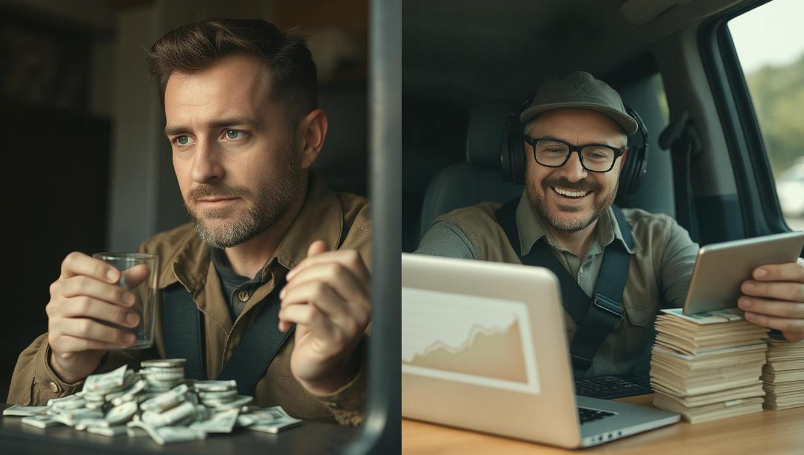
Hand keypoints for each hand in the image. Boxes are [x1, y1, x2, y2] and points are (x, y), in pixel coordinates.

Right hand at [46, 252, 149, 382]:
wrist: (79, 349)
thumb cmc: (95, 315)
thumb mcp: (109, 295)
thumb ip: (125, 281)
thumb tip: (144, 269)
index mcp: (67, 278)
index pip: (73, 262)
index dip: (95, 267)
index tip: (118, 277)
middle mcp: (56, 296)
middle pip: (82, 287)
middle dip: (112, 295)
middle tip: (133, 303)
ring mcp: (54, 319)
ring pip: (84, 318)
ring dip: (113, 323)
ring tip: (133, 324)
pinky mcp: (57, 341)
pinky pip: (84, 340)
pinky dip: (107, 341)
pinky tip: (123, 341)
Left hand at [278, 241, 370, 394]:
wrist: (319, 368)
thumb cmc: (320, 328)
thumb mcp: (321, 294)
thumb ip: (321, 268)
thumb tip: (318, 244)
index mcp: (367, 290)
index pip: (349, 258)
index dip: (318, 260)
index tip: (297, 274)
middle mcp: (367, 306)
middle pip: (332, 271)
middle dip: (300, 277)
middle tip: (287, 292)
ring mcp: (353, 324)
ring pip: (317, 290)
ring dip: (291, 296)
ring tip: (285, 307)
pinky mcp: (336, 341)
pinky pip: (308, 313)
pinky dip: (288, 313)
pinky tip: (284, 321)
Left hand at [738, 257, 803, 341]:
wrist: (801, 304)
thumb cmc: (788, 284)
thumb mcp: (787, 275)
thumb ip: (776, 272)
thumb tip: (751, 270)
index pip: (797, 272)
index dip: (777, 272)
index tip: (756, 273)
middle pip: (793, 291)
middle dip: (766, 289)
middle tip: (745, 287)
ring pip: (788, 310)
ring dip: (762, 306)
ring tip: (743, 302)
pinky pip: (787, 325)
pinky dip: (766, 320)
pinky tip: (750, 315)